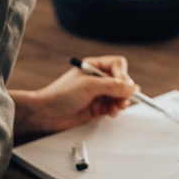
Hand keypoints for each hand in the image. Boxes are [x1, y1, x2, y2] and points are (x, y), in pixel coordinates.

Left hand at [10, 55, 137, 134]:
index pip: (117, 65)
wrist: (46, 113)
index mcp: (94, 66)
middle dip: (123, 91)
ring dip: (121, 102)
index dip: (122, 74)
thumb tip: (132, 87)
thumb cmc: (61, 94)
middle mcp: (98, 79)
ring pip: (119, 95)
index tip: (122, 85)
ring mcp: (98, 93)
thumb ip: (112, 86)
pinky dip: (115, 110)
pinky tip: (111, 113)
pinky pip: (113, 106)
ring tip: (116, 108)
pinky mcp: (97, 107)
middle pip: (121, 81)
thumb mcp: (89, 86)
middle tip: (121, 100)